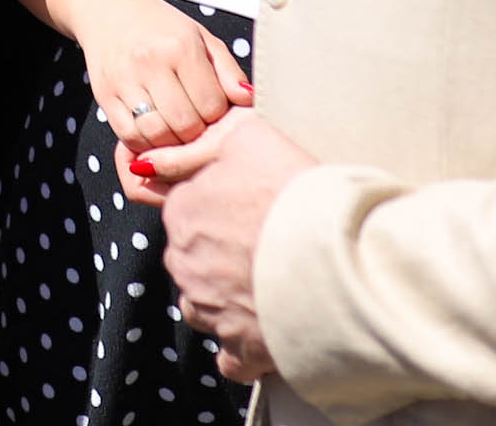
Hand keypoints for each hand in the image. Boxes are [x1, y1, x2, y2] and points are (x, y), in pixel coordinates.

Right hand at [73, 0, 252, 150]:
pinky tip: (153, 129)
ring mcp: (123, 80)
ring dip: (172, 141)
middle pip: (185, 125)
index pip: (211, 105)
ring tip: (176, 128)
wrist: (108, 8)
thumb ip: (229, 71)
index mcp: (180, 47)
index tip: (213, 108)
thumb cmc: (162, 27)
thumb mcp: (201, 39)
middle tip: (197, 123)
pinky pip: (129, 135)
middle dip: (197, 132)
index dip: (218, 115)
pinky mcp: (103, 95)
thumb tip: (249, 100)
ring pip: (157, 135)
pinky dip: (145, 141)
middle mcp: (149, 62)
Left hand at [128, 109, 316, 382]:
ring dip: (227, 301)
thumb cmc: (294, 190)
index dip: (222, 209)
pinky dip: (244, 351)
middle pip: (192, 258)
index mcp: (182, 211)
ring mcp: (209, 308)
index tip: (255, 211)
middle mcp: (185, 262)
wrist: (337, 254)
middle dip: (221, 256)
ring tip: (269, 290)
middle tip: (268, 249)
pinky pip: (230, 359)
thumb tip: (158, 160)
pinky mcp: (239, 348)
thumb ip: (202, 147)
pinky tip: (265, 335)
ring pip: (204, 306)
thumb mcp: (247, 138)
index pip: (187, 208)